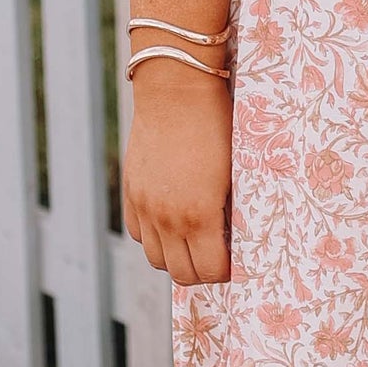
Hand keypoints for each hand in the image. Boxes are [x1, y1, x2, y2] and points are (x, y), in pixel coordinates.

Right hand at [122, 69, 232, 285]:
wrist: (176, 92)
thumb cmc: (218, 126)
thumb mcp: (235, 172)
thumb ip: (232, 211)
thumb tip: (235, 238)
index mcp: (200, 215)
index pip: (211, 271)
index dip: (226, 272)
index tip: (236, 262)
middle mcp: (167, 218)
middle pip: (181, 273)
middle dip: (202, 271)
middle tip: (217, 257)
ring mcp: (145, 207)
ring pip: (157, 259)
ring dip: (176, 257)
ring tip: (194, 242)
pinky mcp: (131, 192)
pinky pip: (139, 234)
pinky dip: (155, 237)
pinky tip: (172, 222)